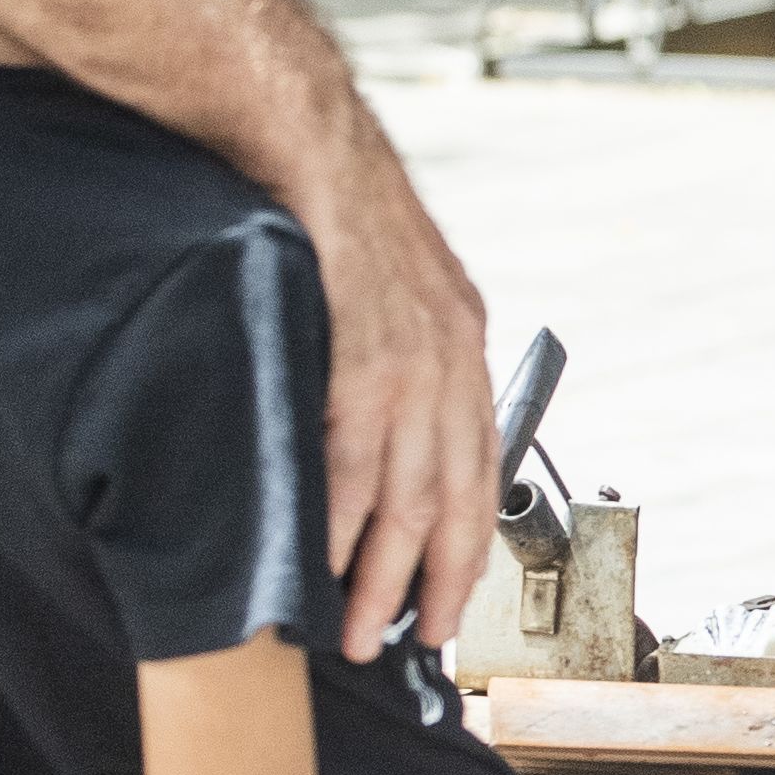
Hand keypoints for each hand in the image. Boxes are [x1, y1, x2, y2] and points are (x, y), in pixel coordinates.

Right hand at [273, 119, 489, 665]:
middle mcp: (448, 353)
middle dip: (431, 583)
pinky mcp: (358, 347)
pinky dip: (339, 517)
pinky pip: (356, 453)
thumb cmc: (319, 208)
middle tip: (407, 644)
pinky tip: (324, 562)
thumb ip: (386, 352)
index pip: (479, 468)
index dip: (467, 548)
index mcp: (459, 339)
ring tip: (354, 629)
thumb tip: (365, 424)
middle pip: (454, 498)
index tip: (449, 606)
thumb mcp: (382, 283)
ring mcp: (407, 353)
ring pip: (406, 492)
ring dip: (380, 572)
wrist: (295, 130)